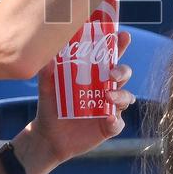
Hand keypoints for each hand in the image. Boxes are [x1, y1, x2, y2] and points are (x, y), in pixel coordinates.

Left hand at [25, 31, 134, 167]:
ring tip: (108, 97)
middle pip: (123, 74)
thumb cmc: (51, 107)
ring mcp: (109, 108)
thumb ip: (46, 74)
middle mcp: (105, 88)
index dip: (119, 46)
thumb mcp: (46, 89)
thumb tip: (49, 58)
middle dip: (123, 71)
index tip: (123, 36)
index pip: (110, 57)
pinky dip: (115, 121)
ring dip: (121, 95)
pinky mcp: (108, 127)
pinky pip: (118, 123)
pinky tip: (108, 119)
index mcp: (94, 74)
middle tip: (112, 73)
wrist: (48, 137)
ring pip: (126, 97)